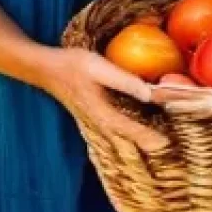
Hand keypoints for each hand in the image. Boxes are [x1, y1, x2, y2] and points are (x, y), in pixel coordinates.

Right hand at [39, 47, 168, 152]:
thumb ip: (124, 81)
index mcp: (103, 113)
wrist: (45, 68)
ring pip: (118, 136)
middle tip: (165, 146)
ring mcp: (93, 119)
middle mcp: (99, 121)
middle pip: (125, 138)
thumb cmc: (72, 65)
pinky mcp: (91, 113)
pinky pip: (112, 129)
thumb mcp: (99, 67)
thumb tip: (149, 94)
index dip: (148, 136)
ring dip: (134, 139)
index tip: (165, 143)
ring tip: (152, 141)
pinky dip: (124, 132)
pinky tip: (129, 129)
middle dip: (144, 143)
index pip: (131, 130)